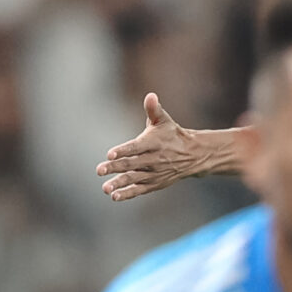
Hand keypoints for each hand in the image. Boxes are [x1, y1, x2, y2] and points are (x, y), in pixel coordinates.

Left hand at [97, 95, 220, 201]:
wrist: (192, 155)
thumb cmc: (172, 134)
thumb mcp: (164, 120)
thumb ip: (154, 109)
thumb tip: (150, 95)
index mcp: (154, 142)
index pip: (136, 147)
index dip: (123, 150)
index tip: (109, 154)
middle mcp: (154, 159)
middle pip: (132, 164)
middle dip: (115, 167)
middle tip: (99, 170)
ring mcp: (154, 173)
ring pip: (134, 179)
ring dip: (119, 183)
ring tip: (105, 188)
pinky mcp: (154, 184)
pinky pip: (140, 190)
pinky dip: (128, 194)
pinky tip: (115, 196)